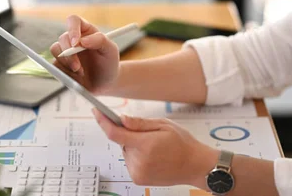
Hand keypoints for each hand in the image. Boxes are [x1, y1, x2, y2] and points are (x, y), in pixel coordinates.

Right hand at [50, 15, 119, 93]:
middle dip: (69, 53)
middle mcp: (73, 39)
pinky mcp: (60, 64)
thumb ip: (100, 40)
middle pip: (63, 38)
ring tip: (81, 72)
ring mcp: (65, 51)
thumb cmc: (109, 63)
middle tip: (77, 66)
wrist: (105, 83)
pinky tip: (75, 77)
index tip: (76, 43)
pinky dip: (63, 71)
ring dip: (67, 62)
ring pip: (55, 50)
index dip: (72, 29)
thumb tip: (82, 40)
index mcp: (85, 31)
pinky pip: (54, 64)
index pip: (73, 21)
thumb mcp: (111, 50)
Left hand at [92, 109, 217, 186]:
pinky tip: (152, 157)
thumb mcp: (164, 125)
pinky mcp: (138, 179)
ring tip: (154, 148)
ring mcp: (138, 172)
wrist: (195, 166)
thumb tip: (121, 119)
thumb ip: (140, 123)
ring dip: (133, 147)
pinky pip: (130, 162)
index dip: (103, 121)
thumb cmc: (183, 144)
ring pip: (125, 152)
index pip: (115, 133)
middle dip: (129, 135)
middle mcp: (139, 161)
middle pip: (121, 142)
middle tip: (147, 134)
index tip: (96, 111)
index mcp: (145, 144)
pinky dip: (136, 157)